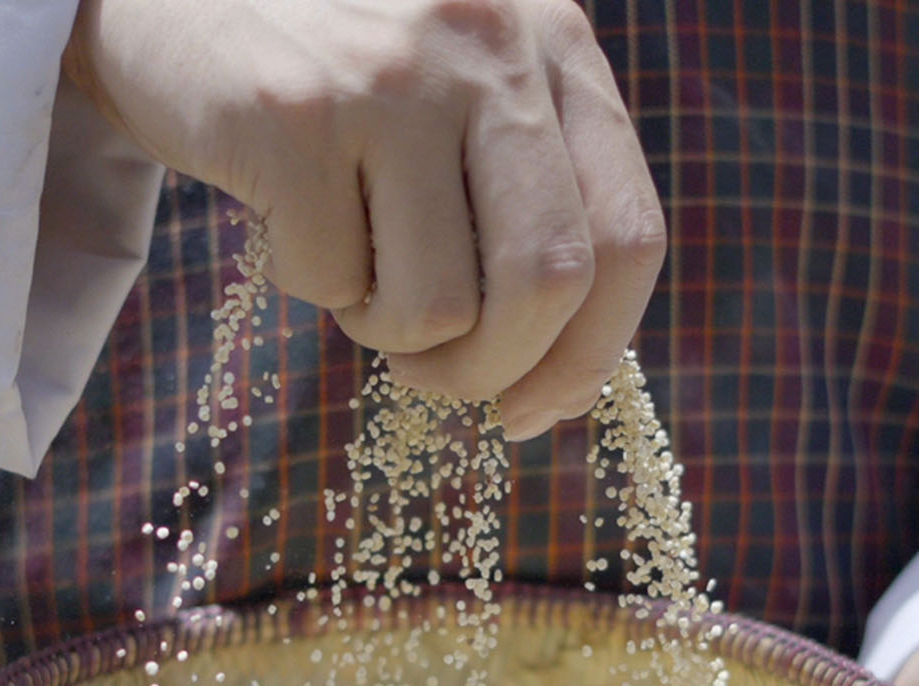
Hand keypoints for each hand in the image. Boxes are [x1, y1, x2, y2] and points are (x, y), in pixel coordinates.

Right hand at [70, 0, 665, 438]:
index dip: (589, 352)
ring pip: (438, 307)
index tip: (537, 407)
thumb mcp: (467, 90)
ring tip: (352, 268)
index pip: (628, 238)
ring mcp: (392, 79)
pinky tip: (290, 217)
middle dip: (493, 369)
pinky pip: (333, 283)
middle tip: (435, 374)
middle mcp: (490, 49)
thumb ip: (534, 194)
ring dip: (388, 332)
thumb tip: (565, 382)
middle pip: (548, 285)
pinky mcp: (294, 116)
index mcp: (556, 45)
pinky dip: (311, 285)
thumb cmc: (343, 75)